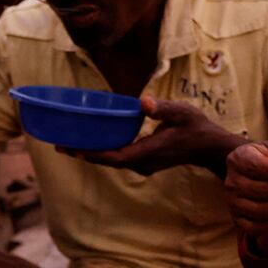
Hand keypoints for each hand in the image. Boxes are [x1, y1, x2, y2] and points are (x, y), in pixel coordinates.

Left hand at [75, 97, 243, 175]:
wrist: (209, 147)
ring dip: (91, 154)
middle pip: (107, 161)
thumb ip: (163, 108)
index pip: (115, 156)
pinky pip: (118, 159)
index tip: (73, 149)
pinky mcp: (144, 163)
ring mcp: (143, 165)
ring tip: (67, 145)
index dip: (94, 154)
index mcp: (148, 151)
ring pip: (111, 162)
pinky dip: (103, 152)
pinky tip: (91, 143)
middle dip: (84, 154)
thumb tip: (144, 102)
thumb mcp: (182, 113)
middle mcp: (142, 163)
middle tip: (58, 145)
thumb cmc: (196, 127)